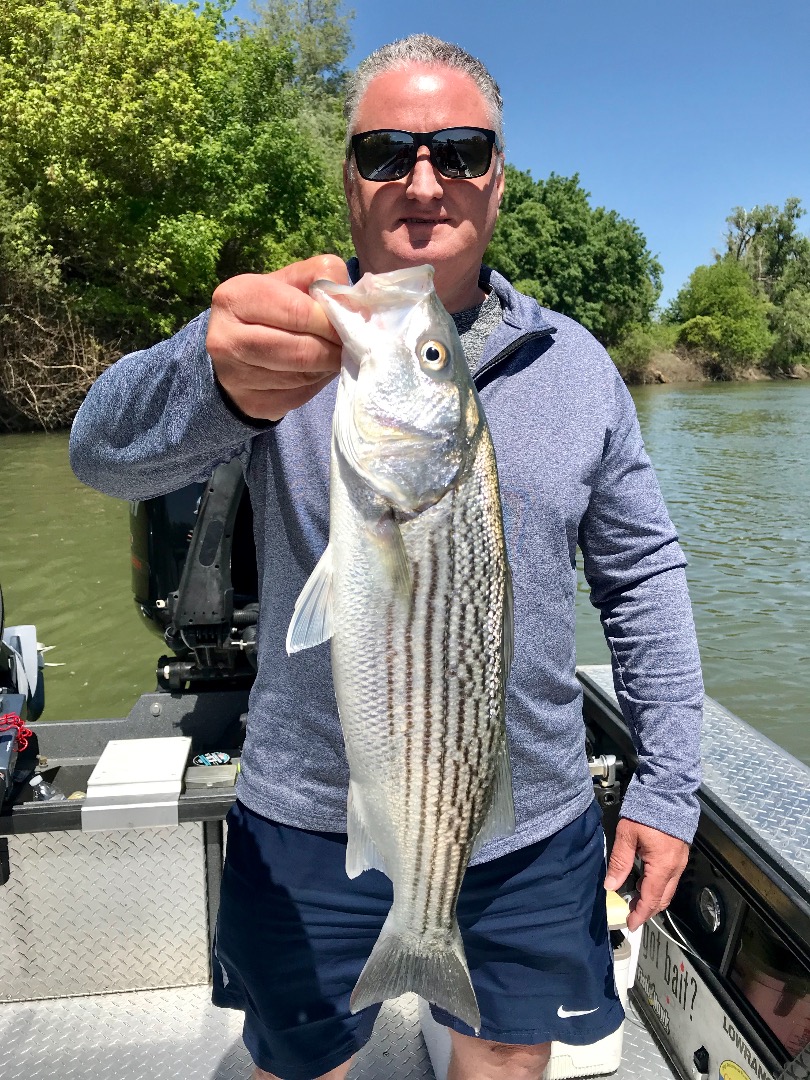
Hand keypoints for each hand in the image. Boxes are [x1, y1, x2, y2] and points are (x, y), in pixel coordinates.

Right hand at [206, 255, 347, 421]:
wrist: (235, 350)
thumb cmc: (270, 310)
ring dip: (328, 366)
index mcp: (235, 298)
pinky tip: (317, 371)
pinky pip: (300, 395)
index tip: (349, 323)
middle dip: (334, 348)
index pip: (298, 311)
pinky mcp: (252, 403)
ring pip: (303, 376)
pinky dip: (317, 383)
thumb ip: (321, 278)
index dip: (330, 320)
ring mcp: (236, 376)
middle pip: (302, 350)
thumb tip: (352, 303)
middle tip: (349, 344)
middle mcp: (227, 339)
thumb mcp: (290, 282)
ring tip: (334, 355)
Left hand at [604, 818, 688, 931]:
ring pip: (668, 889)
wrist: (667, 790)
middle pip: (662, 898)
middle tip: (631, 912)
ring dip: (652, 897)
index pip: (651, 899)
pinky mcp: (681, 854)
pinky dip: (658, 885)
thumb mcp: (627, 836)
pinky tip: (644, 880)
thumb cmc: (647, 810)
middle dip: (647, 909)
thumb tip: (610, 885)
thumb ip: (619, 862)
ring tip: (634, 897)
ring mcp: (680, 861)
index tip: (630, 924)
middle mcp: (675, 867)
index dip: (640, 914)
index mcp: (662, 866)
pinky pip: (670, 877)